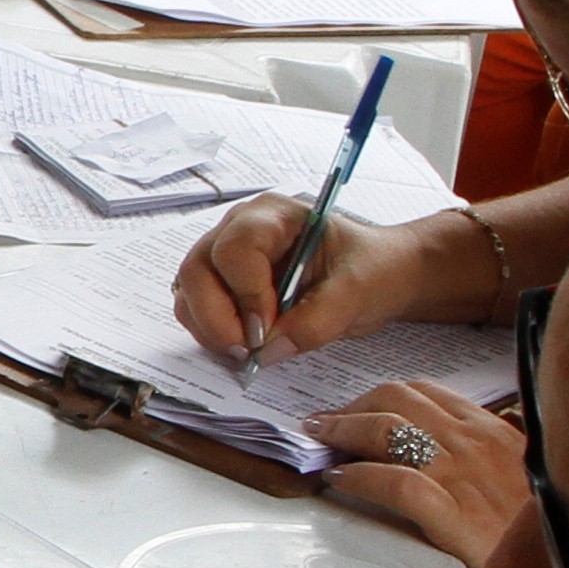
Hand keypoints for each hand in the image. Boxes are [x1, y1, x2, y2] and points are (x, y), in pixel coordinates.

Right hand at [172, 192, 425, 363]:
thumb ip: (315, 320)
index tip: (267, 330)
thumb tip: (268, 351)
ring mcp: (225, 258)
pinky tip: (244, 346)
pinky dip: (212, 334)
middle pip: (197, 269)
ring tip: (248, 352)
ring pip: (188, 293)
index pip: (235, 248)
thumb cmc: (372, 268)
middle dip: (216, 317)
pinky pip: (196, 311)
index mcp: (274, 215)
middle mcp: (239, 230)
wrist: (379, 276)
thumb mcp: (357, 292)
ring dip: (210, 329)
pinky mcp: (223, 287)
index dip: (245, 293)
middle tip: (247, 351)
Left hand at [312, 379, 525, 567]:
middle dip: (353, 406)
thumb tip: (471, 441)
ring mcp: (464, 476)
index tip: (355, 409)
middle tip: (323, 423)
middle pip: (398, 399)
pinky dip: (358, 475)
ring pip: (388, 430)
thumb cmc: (540, 535)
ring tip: (318, 441)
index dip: (382, 397)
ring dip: (343, 430)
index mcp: (496, 432)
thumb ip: (498, 455)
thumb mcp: (529, 480)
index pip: (428, 393)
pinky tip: (337, 479)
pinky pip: (395, 483)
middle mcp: (477, 443)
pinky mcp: (455, 514)